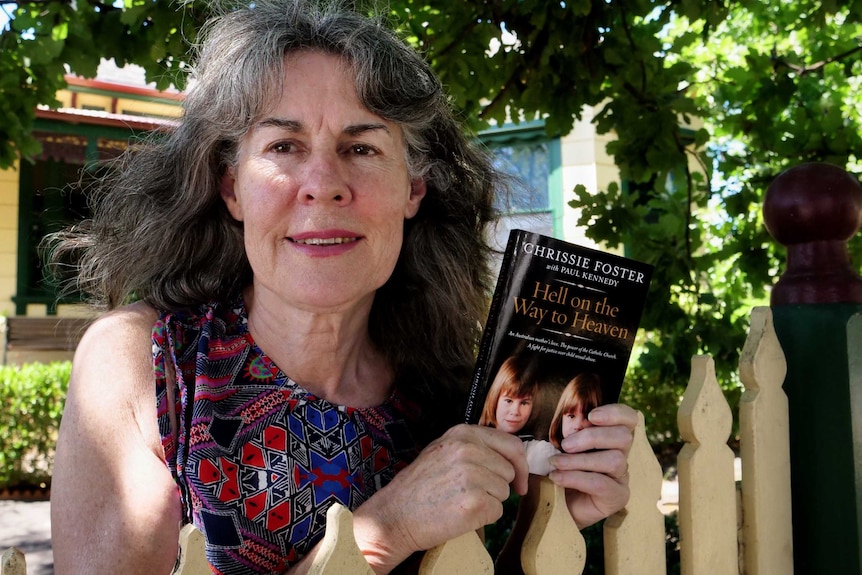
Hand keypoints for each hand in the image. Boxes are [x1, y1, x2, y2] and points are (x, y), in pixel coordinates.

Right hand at [352, 424, 528, 571]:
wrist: (394, 515)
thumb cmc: (418, 486)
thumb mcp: (442, 450)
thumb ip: (473, 446)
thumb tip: (508, 456)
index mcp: (463, 433)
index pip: (512, 444)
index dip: (520, 464)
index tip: (519, 479)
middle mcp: (469, 450)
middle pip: (509, 470)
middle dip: (498, 484)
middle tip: (473, 493)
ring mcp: (472, 475)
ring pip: (504, 492)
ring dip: (489, 501)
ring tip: (460, 501)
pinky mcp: (475, 503)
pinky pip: (497, 512)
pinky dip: (483, 517)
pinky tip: (460, 514)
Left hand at [547, 403, 636, 528]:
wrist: (553, 504)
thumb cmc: (556, 468)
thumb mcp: (556, 445)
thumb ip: (561, 430)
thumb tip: (549, 414)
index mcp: (611, 436)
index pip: (628, 418)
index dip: (615, 413)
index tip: (591, 415)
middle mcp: (622, 454)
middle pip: (623, 437)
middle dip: (593, 437)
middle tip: (566, 444)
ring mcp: (622, 477)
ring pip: (614, 460)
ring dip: (580, 460)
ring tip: (555, 462)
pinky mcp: (617, 496)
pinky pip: (601, 483)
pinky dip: (576, 478)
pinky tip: (556, 477)